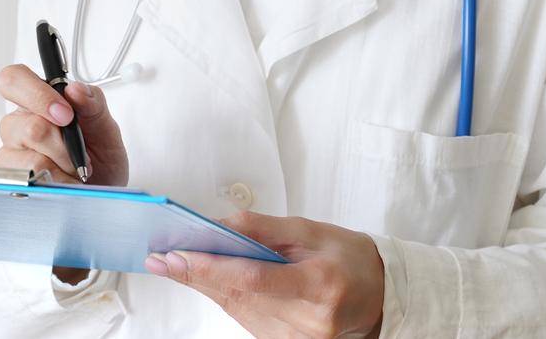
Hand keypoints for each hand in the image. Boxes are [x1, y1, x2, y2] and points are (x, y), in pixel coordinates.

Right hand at [0, 63, 128, 283]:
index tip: (65, 114)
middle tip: (79, 154)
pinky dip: (55, 183)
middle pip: (24, 124)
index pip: (13, 80)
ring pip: (28, 157)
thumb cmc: (101, 161)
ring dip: (61, 167)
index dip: (36, 94)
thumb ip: (93, 104)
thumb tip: (75, 89)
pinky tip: (65, 184)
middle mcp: (19, 124)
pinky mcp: (10, 180)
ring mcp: (12, 153)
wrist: (102, 198)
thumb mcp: (106, 129)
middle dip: (60, 143)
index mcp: (39, 101)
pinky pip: (28, 181)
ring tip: (76, 172)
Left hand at [144, 211, 384, 338]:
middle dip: (197, 276)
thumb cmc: (352, 259)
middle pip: (239, 298)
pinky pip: (249, 321)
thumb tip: (219, 224)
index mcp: (319, 285)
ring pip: (238, 311)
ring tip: (179, 264)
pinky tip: (211, 281)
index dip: (210, 268)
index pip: (253, 279)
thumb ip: (264, 229)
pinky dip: (228, 298)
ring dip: (208, 287)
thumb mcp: (313, 231)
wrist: (384, 297)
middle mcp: (308, 321)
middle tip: (161, 258)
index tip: (175, 257)